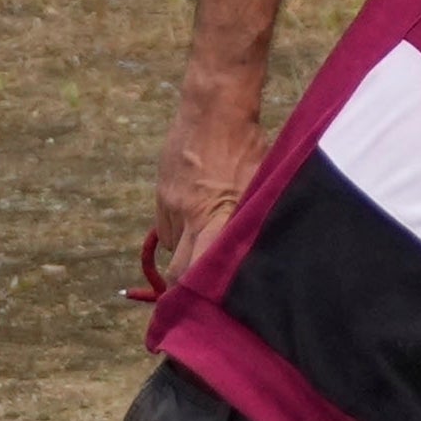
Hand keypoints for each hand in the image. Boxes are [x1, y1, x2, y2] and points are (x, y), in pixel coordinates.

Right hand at [147, 90, 260, 289]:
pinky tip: (194, 212)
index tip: (199, 314)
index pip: (198, 269)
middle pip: (178, 268)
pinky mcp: (161, 191)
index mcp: (216, 215)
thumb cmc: (247, 144)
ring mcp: (170, 202)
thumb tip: (254, 254)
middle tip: (197, 296)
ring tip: (203, 239)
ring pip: (171, 245)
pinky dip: (176, 227)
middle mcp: (188, 214)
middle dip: (185, 286)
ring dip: (183, 251)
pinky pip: (165, 224)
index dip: (194, 296)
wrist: (213, 106)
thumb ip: (250, 221)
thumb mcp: (258, 185)